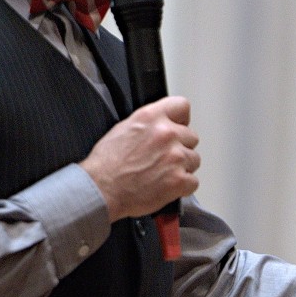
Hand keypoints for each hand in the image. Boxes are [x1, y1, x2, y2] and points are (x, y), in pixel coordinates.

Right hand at [79, 95, 199, 222]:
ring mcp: (175, 157)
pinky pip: (193, 182)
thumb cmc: (106, 165)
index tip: (179, 126)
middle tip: (164, 159)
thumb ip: (148, 124)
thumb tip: (160, 126)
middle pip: (191, 137)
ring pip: (194, 159)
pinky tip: (166, 187)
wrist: (101, 189)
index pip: (182, 106)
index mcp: (151, 117)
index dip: (181, 119)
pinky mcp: (179, 180)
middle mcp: (166, 134)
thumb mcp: (123, 129)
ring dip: (182, 167)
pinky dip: (183, 187)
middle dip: (180, 148)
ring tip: (162, 174)